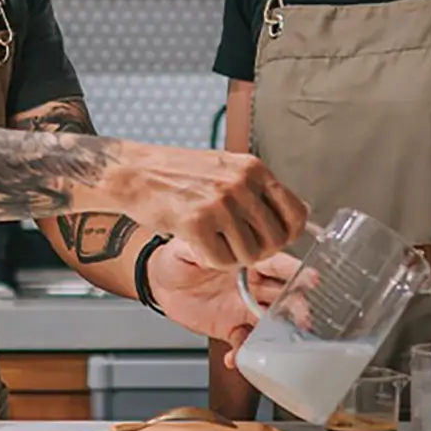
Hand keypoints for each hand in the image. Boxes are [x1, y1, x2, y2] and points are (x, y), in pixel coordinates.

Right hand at [104, 146, 307, 268]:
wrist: (134, 173)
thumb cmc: (176, 173)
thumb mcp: (226, 168)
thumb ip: (256, 189)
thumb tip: (292, 214)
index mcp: (252, 169)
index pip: (296, 213)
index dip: (289, 235)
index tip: (276, 240)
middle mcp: (241, 184)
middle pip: (275, 241)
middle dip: (259, 251)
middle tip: (238, 246)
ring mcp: (219, 204)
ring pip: (250, 255)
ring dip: (233, 258)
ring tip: (214, 242)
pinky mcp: (197, 224)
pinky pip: (222, 262)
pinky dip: (212, 261)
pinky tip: (200, 245)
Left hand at [149, 243, 303, 367]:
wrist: (160, 281)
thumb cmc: (177, 257)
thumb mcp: (187, 247)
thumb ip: (205, 250)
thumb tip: (219, 252)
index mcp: (248, 261)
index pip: (277, 264)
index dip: (295, 271)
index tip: (310, 278)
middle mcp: (253, 286)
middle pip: (283, 295)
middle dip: (296, 306)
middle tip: (303, 316)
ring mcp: (244, 308)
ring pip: (271, 322)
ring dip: (280, 334)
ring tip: (281, 343)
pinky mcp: (231, 328)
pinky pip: (244, 342)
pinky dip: (242, 352)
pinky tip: (236, 358)